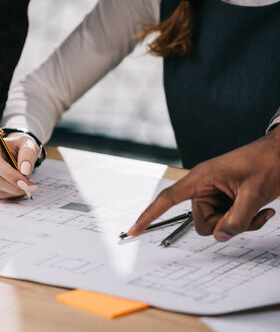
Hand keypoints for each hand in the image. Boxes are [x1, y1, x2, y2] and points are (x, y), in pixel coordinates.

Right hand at [0, 132, 38, 197]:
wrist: (15, 151)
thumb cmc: (20, 147)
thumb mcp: (28, 144)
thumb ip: (28, 155)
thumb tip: (25, 170)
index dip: (9, 174)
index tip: (25, 181)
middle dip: (14, 186)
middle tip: (29, 185)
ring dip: (13, 191)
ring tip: (24, 184)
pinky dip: (8, 193)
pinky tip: (15, 186)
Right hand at [127, 127, 279, 241]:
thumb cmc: (268, 163)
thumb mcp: (254, 195)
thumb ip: (236, 220)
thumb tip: (220, 237)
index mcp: (200, 178)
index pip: (167, 199)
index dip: (148, 215)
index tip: (134, 230)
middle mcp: (203, 187)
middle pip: (201, 221)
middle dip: (224, 225)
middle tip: (247, 213)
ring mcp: (215, 194)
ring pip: (216, 224)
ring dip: (239, 224)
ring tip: (258, 209)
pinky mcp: (226, 199)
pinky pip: (228, 221)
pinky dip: (246, 221)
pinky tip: (263, 210)